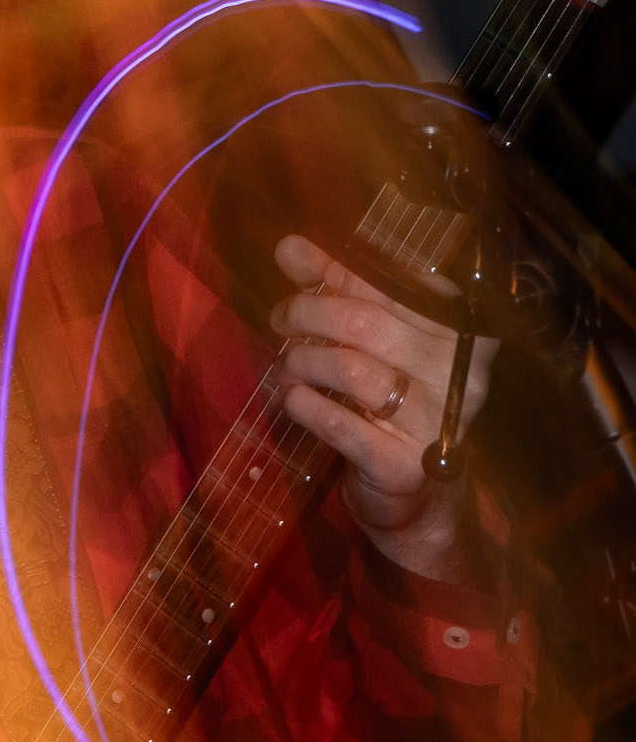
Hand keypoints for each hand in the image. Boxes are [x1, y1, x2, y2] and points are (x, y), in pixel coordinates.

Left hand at [270, 233, 496, 581]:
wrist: (412, 494)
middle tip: (280, 320)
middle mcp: (459, 372)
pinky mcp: (405, 465)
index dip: (339, 272)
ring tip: (287, 364)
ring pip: (353, 370)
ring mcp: (437, 420)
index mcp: (460, 330)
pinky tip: (291, 399)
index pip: (395, 284)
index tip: (294, 265)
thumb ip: (338, 290)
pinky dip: (307, 407)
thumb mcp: (370, 340)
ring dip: (304, 361)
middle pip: (367, 322)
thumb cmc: (391, 401)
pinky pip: (342, 425)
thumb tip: (290, 247)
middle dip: (309, 313)